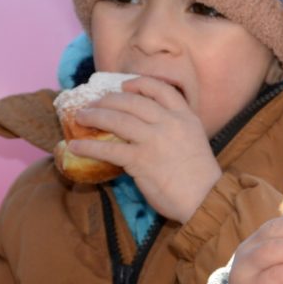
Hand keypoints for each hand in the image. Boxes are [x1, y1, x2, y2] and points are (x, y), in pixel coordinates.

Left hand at [60, 75, 222, 224]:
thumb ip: (174, 131)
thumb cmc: (201, 177)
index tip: (124, 86)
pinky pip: (108, 148)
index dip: (139, 84)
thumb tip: (145, 129)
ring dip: (94, 116)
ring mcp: (154, 140)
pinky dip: (88, 147)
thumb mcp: (194, 142)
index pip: (160, 89)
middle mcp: (170, 124)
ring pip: (116, 119)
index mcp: (186, 118)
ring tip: (81, 118)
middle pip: (132, 101)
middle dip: (108, 100)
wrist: (207, 199)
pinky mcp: (141, 160)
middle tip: (93, 104)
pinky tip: (76, 147)